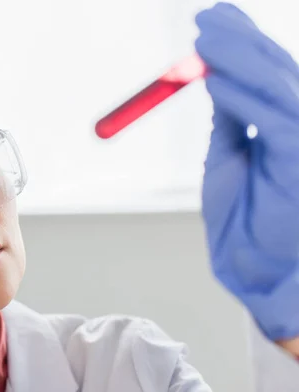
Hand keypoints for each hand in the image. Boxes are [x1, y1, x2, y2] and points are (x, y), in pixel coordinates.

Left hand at [196, 2, 298, 341]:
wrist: (256, 268)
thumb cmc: (242, 217)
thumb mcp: (228, 156)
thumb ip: (230, 117)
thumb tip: (215, 75)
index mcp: (284, 124)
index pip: (266, 72)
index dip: (240, 42)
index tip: (212, 18)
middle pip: (275, 70)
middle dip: (239, 41)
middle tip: (206, 17)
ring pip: (277, 88)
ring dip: (238, 58)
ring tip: (204, 37)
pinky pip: (275, 123)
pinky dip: (244, 99)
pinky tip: (215, 80)